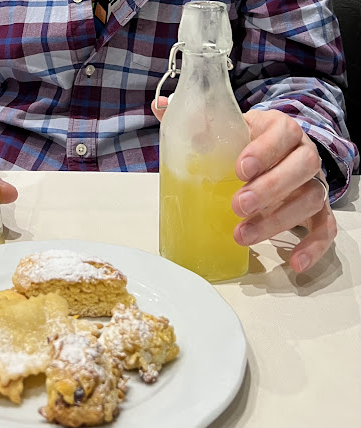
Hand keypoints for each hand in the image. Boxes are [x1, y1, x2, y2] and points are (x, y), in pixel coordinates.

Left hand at [151, 101, 335, 272]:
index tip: (238, 168)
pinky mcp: (316, 211)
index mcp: (280, 129)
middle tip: (237, 206)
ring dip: (278, 220)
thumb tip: (160, 105)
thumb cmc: (244, 144)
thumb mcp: (226, 128)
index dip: (264, 151)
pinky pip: (325, 228)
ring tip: (242, 236)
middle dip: (270, 188)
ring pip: (310, 198)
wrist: (272, 156)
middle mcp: (302, 154)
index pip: (283, 133)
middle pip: (302, 166)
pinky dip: (313, 246)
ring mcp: (312, 183)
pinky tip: (294, 263)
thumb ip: (197, 120)